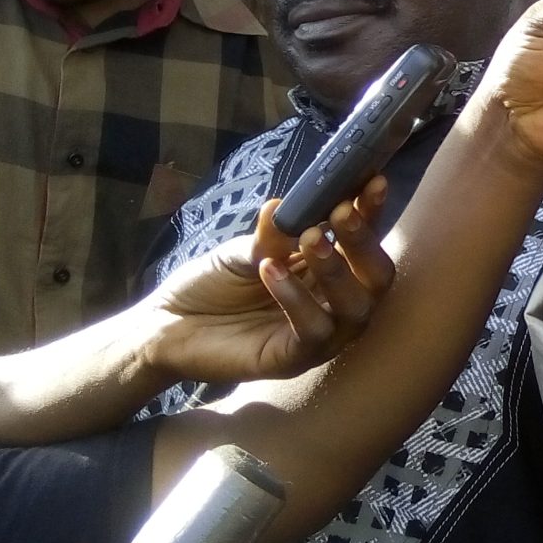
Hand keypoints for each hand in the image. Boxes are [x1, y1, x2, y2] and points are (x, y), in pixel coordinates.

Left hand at [141, 187, 392, 383]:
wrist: (166, 325)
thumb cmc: (212, 285)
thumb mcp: (243, 251)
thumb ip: (271, 236)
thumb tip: (284, 206)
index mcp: (327, 271)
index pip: (362, 242)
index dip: (372, 213)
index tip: (373, 182)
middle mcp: (333, 304)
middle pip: (376, 278)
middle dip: (364, 242)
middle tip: (342, 212)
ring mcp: (318, 336)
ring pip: (355, 309)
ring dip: (337, 270)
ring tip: (310, 239)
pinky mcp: (292, 360)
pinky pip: (312, 332)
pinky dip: (297, 299)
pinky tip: (271, 271)